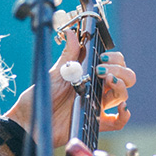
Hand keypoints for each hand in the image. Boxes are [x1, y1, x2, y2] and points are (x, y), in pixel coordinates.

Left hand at [1, 31, 137, 148]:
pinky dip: (123, 115)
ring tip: (108, 81)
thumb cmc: (41, 96)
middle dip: (120, 71)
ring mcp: (97, 105)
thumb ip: (68, 55)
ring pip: (122, 95)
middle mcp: (97, 88)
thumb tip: (71, 33)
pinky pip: (117, 122)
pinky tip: (121, 108)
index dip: (114, 59)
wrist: (31, 120)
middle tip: (102, 70)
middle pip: (124, 77)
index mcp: (90, 74)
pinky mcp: (95, 122)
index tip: (102, 57)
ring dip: (120, 86)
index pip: (114, 63)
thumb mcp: (55, 73)